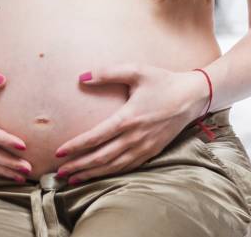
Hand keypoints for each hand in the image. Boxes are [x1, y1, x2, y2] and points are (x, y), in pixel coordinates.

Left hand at [53, 63, 201, 183]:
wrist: (191, 97)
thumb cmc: (162, 81)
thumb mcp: (136, 70)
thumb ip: (107, 72)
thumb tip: (81, 77)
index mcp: (129, 118)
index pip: (96, 137)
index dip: (76, 146)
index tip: (59, 152)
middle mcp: (135, 137)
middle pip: (101, 157)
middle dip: (79, 166)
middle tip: (59, 172)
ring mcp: (144, 147)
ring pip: (113, 166)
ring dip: (91, 173)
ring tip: (73, 179)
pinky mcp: (151, 152)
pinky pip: (126, 167)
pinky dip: (109, 174)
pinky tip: (98, 175)